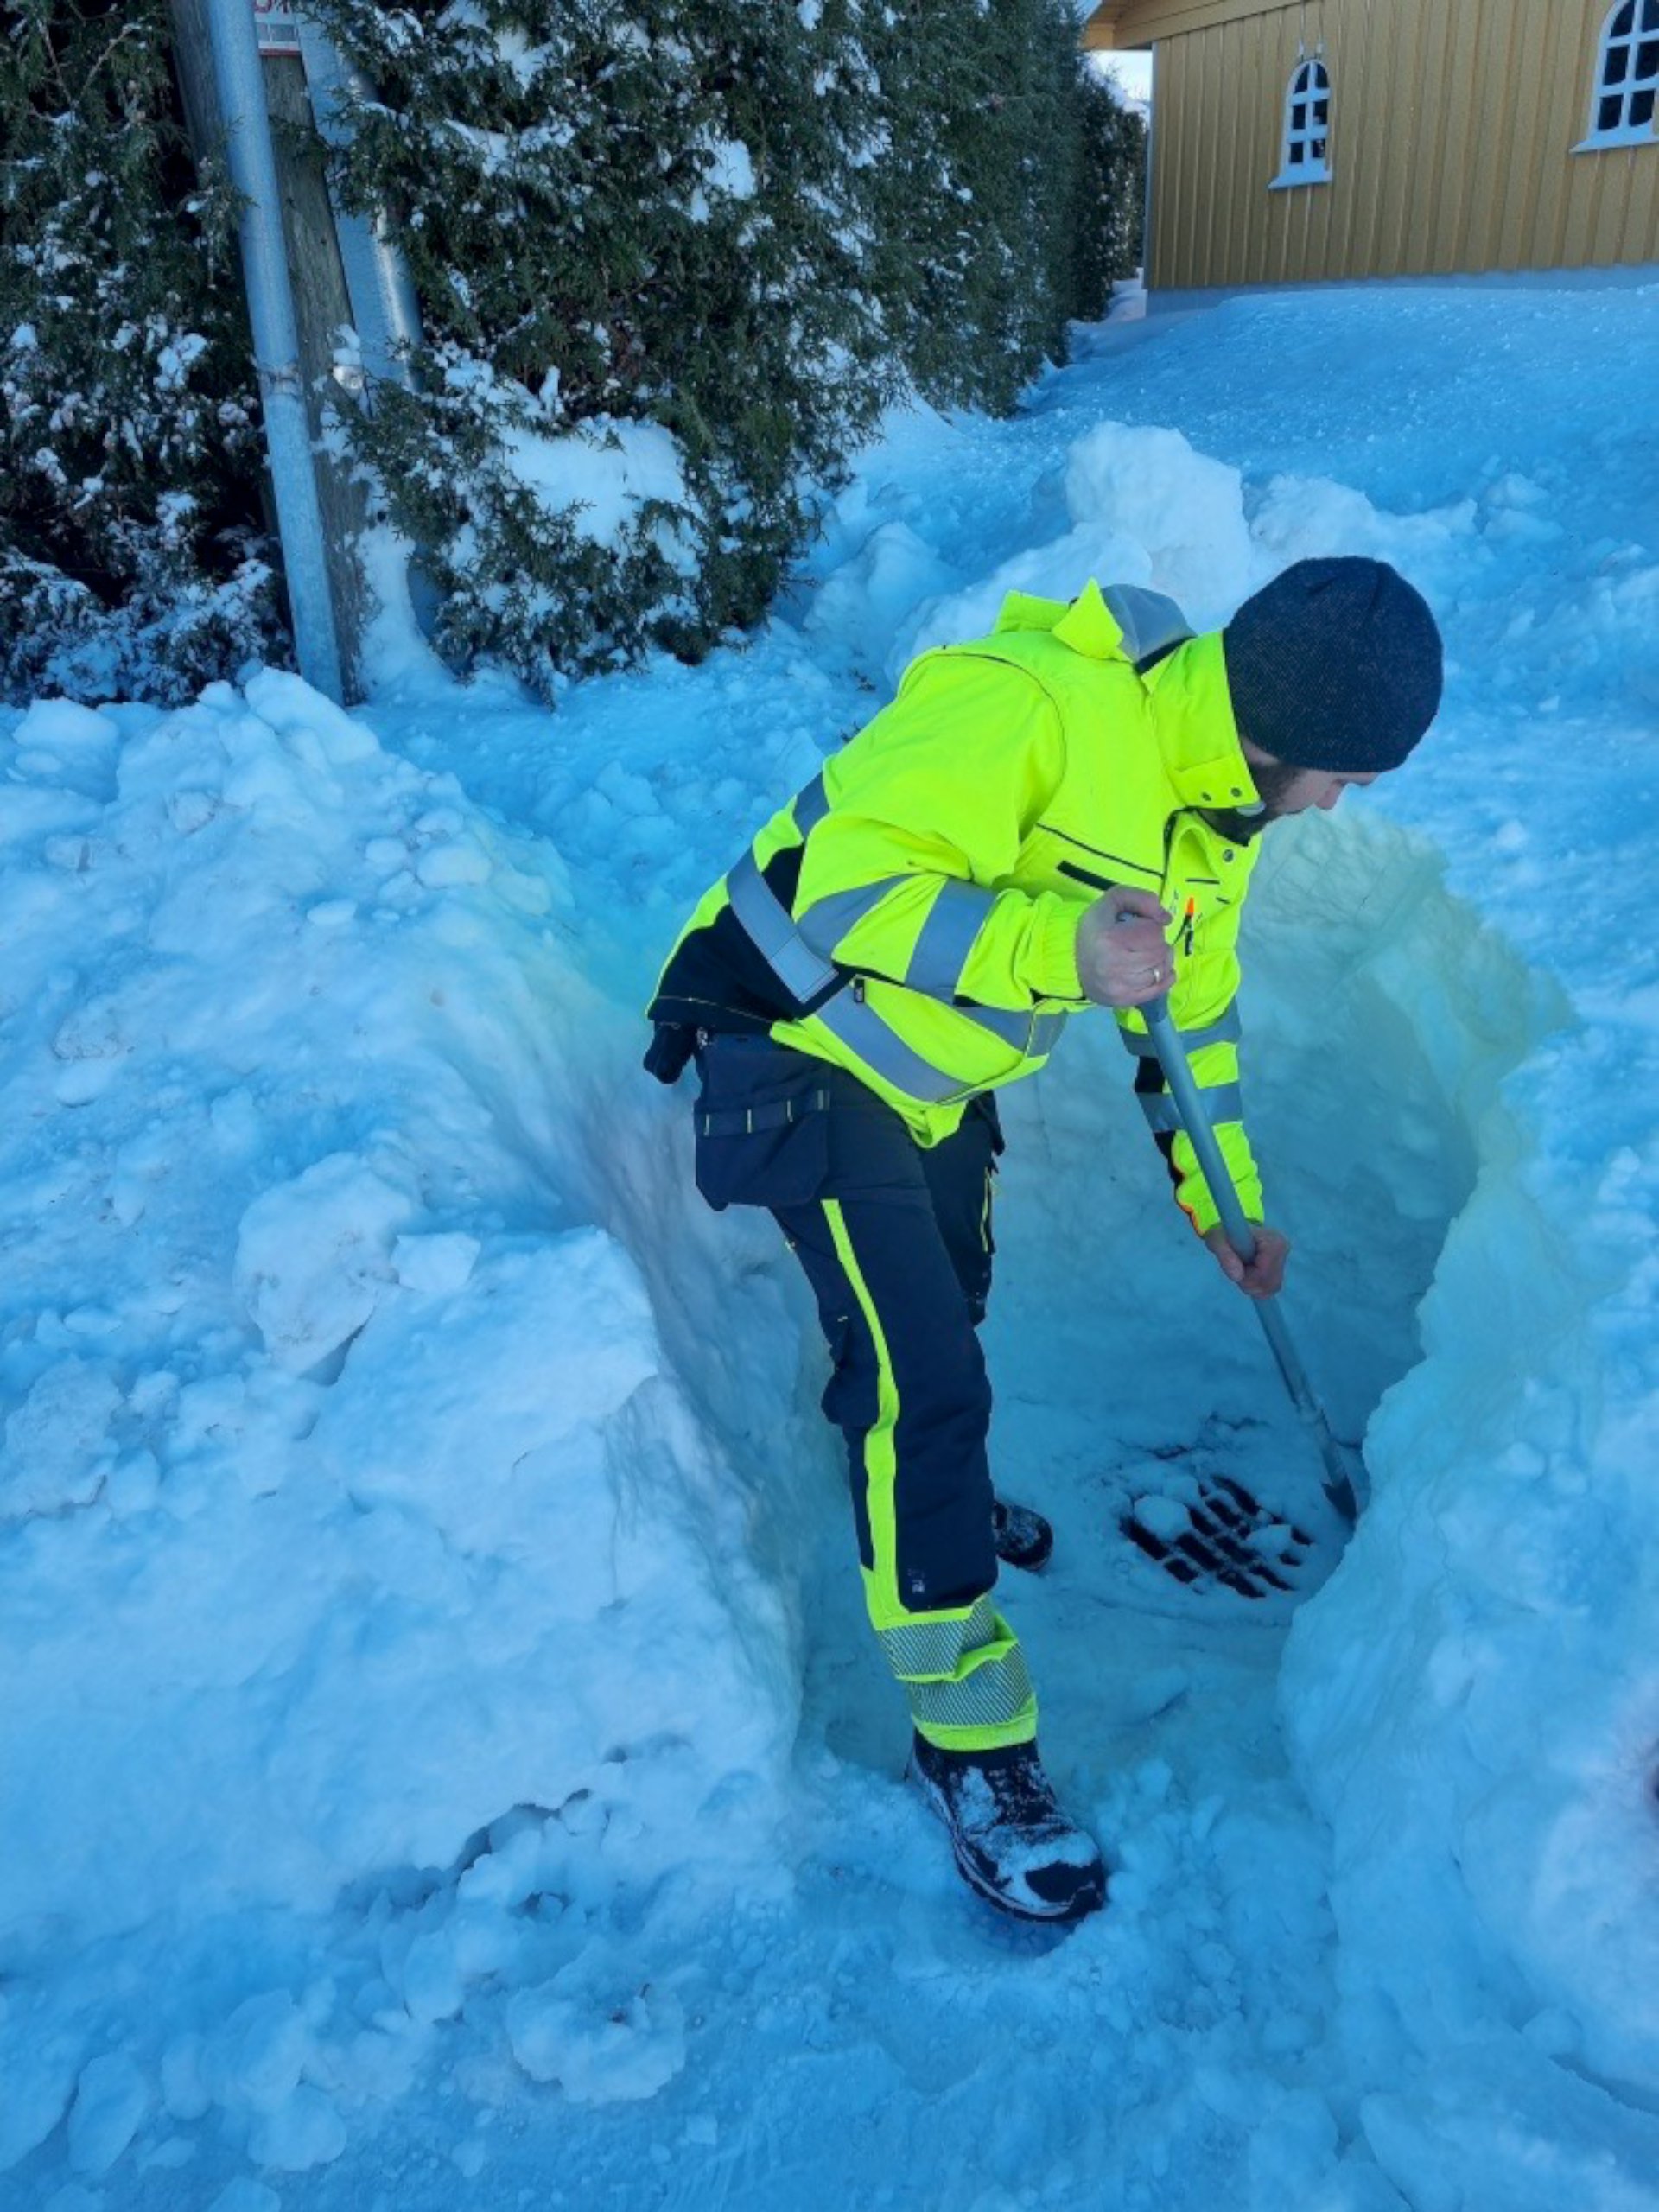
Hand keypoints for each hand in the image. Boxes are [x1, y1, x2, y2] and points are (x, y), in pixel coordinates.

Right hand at [1074, 890, 1173, 1008]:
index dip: (1150, 925)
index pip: (1155, 931)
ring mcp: (1121, 987)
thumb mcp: (1112, 901)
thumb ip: (1141, 899)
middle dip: (1156, 942)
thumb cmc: (1093, 929)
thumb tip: (1166, 918)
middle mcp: (1116, 966)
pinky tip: (1154, 969)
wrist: (1068, 961)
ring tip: (1145, 954)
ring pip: (1162, 970)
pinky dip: (1163, 977)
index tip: (1137, 927)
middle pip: (1161, 951)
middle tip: (1142, 941)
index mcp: (1111, 939)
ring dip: (1159, 959)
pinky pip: (1159, 989)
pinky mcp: (1124, 1000)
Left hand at [1203, 1222, 1288, 1298]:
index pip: (1264, 1272)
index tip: (1236, 1264)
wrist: (1232, 1229)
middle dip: (1248, 1282)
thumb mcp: (1217, 1239)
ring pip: (1269, 1288)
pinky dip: (1255, 1286)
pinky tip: (1248, 1273)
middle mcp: (1283, 1250)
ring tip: (1241, 1268)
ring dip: (1251, 1285)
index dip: (1247, 1275)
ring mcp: (1283, 1261)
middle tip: (1236, 1267)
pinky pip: (1269, 1289)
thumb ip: (1225, 1256)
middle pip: (1269, 1283)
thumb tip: (1237, 1277)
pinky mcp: (1280, 1270)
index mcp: (1273, 1240)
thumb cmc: (1224, 1232)